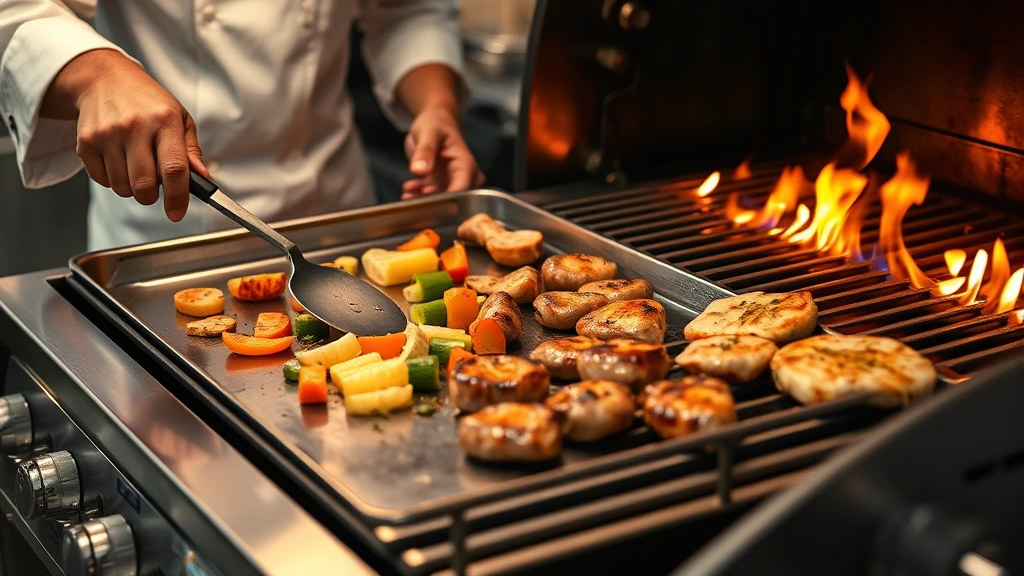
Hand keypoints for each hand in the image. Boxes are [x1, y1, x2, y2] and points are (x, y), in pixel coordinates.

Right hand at [41, 49, 208, 221]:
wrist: (105, 79)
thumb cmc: (149, 103)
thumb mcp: (179, 118)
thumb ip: (191, 152)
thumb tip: (203, 180)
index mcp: (164, 120)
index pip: (174, 169)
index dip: (177, 197)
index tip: (177, 213)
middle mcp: (134, 126)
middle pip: (144, 185)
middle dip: (152, 196)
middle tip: (155, 186)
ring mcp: (107, 134)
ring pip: (122, 187)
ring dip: (132, 188)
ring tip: (136, 165)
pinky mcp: (86, 142)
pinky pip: (103, 181)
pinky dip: (113, 179)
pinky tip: (118, 159)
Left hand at [401, 105, 484, 198]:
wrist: (434, 121)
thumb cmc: (435, 123)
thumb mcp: (428, 133)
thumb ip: (425, 151)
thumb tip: (418, 170)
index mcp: (466, 166)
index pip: (461, 192)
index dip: (445, 201)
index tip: (425, 203)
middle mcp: (464, 177)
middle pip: (453, 201)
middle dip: (432, 203)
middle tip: (412, 200)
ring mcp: (453, 182)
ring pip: (441, 201)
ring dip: (423, 200)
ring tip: (407, 193)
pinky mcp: (442, 185)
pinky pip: (432, 197)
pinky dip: (419, 195)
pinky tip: (408, 189)